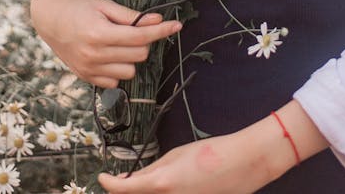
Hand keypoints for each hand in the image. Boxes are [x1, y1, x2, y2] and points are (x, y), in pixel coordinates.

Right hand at [29, 0, 180, 87]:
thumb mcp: (104, 5)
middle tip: (134, 29)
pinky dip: (118, 69)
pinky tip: (110, 54)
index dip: (162, 31)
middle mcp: (95, 55)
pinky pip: (115, 81)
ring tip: (118, 41)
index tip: (177, 25)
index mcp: (100, 33)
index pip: (141, 37)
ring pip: (129, 71)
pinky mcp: (86, 77)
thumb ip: (130, 16)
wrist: (49, 18)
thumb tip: (157, 20)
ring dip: (131, 57)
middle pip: (138, 55)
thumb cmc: (78, 6)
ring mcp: (90, 69)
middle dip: (143, 41)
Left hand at [98, 131, 277, 193]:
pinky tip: (173, 185)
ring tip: (154, 181)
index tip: (103, 179)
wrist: (241, 164)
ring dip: (147, 192)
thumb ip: (151, 170)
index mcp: (161, 184)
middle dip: (129, 191)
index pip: (124, 189)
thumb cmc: (209, 154)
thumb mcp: (176, 155)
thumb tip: (132, 178)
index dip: (109, 184)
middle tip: (126, 182)